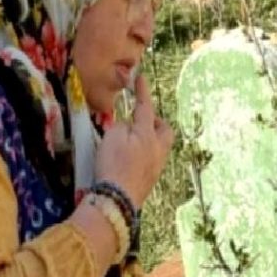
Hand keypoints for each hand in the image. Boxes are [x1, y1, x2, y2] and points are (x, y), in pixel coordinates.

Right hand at [94, 75, 173, 207]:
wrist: (118, 200)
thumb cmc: (113, 165)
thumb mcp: (111, 137)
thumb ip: (121, 126)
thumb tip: (128, 127)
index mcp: (147, 134)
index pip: (145, 107)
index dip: (142, 91)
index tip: (140, 77)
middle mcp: (158, 148)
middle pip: (164, 129)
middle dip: (154, 121)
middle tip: (139, 119)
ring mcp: (157, 165)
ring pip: (161, 145)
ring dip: (150, 138)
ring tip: (133, 139)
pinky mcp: (151, 180)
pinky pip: (153, 159)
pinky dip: (145, 154)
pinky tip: (132, 159)